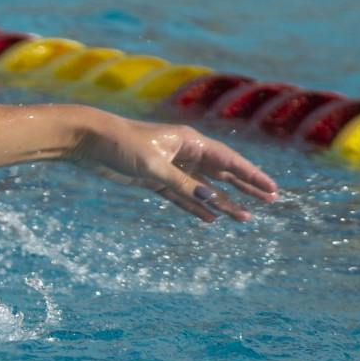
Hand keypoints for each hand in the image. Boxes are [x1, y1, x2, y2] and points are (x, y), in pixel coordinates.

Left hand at [72, 114, 278, 222]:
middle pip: (222, 173)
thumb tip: (211, 200)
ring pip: (203, 187)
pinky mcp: (153, 179)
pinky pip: (181, 196)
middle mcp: (183, 153)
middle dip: (246, 188)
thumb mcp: (153, 166)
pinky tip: (211, 219)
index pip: (229, 160)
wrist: (88, 141)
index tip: (272, 188)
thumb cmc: (121, 145)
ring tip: (245, 217)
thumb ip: (182, 183)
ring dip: (223, 202)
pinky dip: (196, 207)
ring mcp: (169, 167)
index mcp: (189, 141)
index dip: (252, 175)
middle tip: (270, 201)